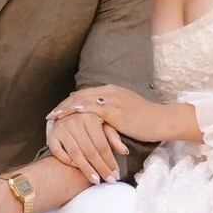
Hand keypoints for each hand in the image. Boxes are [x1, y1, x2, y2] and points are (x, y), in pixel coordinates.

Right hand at [46, 109, 126, 184]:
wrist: (67, 113)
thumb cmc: (89, 121)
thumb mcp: (104, 125)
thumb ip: (113, 138)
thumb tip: (124, 151)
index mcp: (90, 117)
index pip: (102, 144)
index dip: (110, 161)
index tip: (116, 174)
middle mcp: (74, 121)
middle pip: (90, 151)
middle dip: (101, 168)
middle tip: (110, 180)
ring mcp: (61, 128)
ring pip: (75, 154)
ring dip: (87, 169)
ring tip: (96, 180)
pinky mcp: (51, 135)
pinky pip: (58, 152)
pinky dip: (67, 161)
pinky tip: (77, 168)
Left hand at [48, 84, 172, 145]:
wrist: (162, 120)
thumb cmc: (145, 121)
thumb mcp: (124, 113)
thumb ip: (110, 112)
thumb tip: (95, 118)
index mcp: (111, 91)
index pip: (84, 95)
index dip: (69, 103)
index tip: (58, 111)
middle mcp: (110, 92)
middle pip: (80, 96)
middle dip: (64, 106)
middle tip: (50, 115)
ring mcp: (113, 99)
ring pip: (84, 101)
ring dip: (67, 108)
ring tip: (55, 117)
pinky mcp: (116, 109)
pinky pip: (94, 108)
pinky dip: (81, 110)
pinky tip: (72, 113)